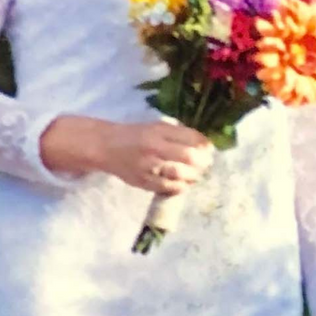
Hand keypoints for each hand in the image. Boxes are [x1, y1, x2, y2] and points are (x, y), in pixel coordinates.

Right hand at [39, 116, 211, 193]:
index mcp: (158, 131)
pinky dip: (180, 187)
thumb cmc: (134, 135)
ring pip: (180, 174)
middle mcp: (154, 147)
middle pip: (188, 156)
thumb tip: (203, 144)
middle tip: (206, 164)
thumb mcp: (155, 127)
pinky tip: (183, 184)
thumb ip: (177, 133)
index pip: (189, 137)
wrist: (105, 146)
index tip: (210, 149)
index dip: (204, 145)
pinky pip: (167, 188)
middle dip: (203, 162)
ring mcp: (148, 166)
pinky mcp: (143, 181)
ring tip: (196, 175)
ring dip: (193, 176)